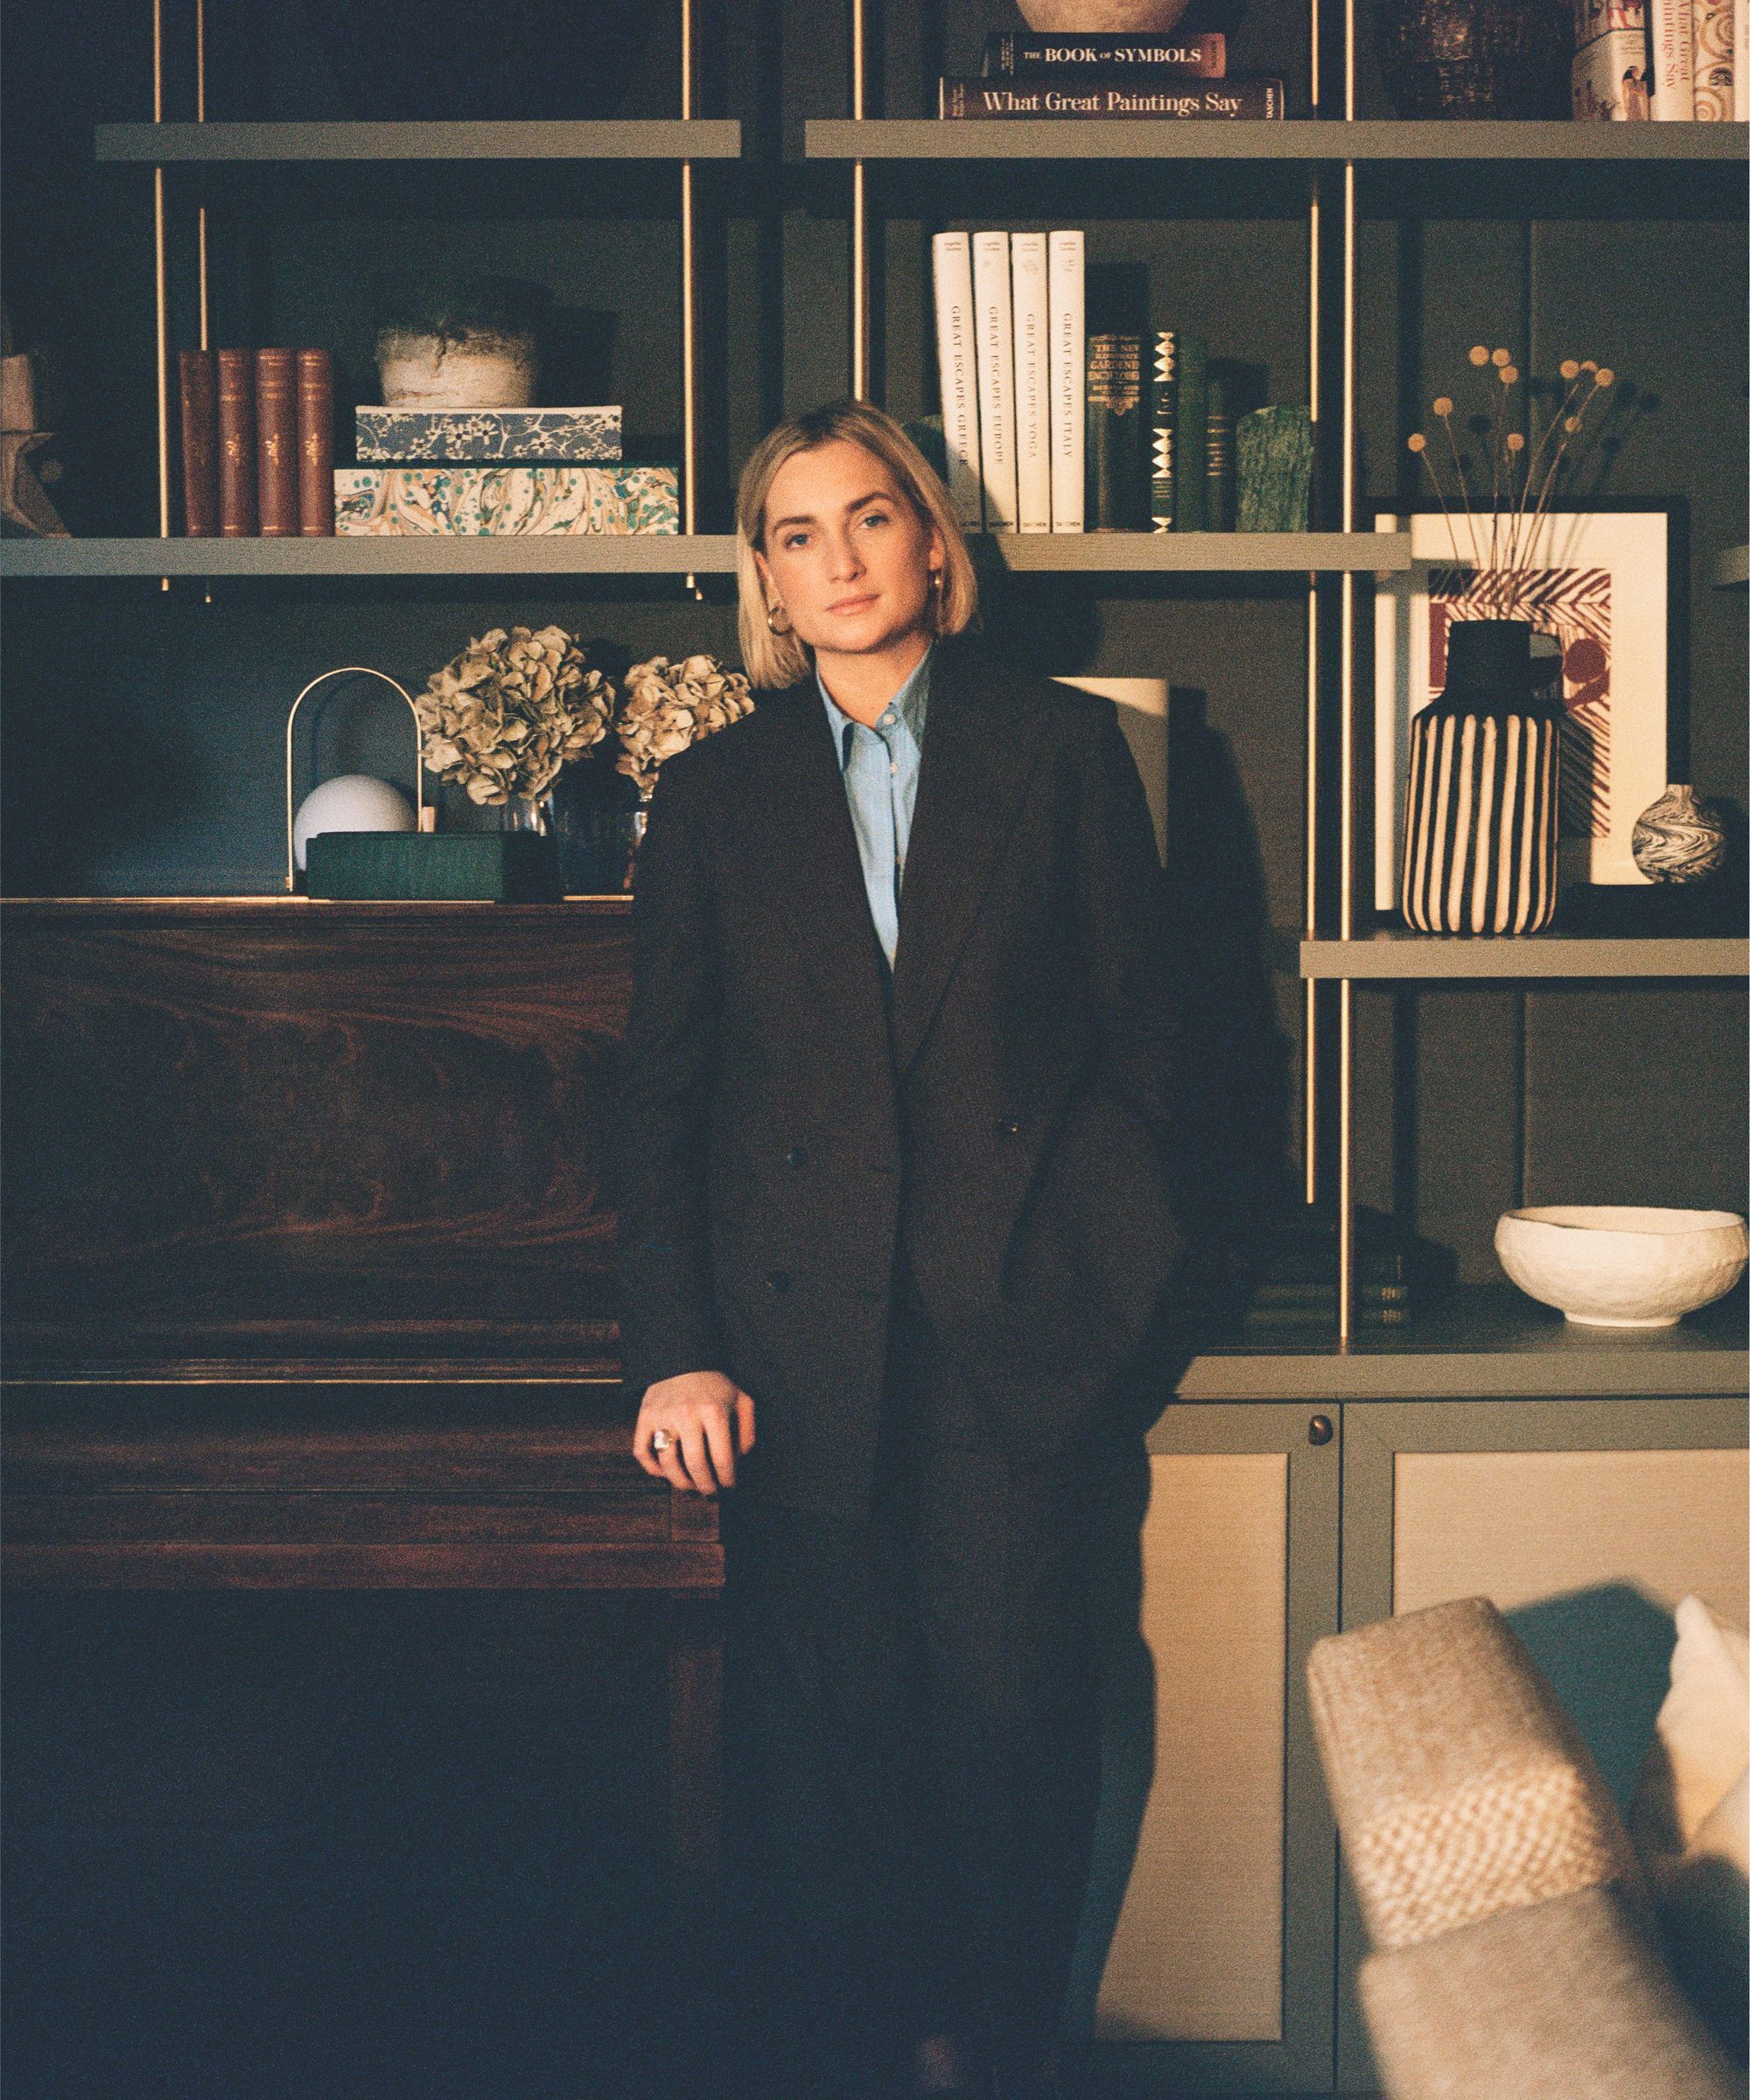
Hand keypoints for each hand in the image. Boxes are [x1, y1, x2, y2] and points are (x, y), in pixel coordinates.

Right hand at [633, 1369, 755, 1494]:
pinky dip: (651, 1468)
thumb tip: (739, 1463)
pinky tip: (665, 1473)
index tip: (729, 1486)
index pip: (722, 1458)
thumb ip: (747, 1432)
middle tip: (711, 1493)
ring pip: (667, 1463)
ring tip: (690, 1487)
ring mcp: (663, 1416)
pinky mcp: (645, 1417)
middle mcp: (686, 1415)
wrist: (683, 1359)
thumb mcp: (741, 1401)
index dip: (727, 1479)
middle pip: (695, 1465)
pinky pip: (642, 1451)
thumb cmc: (715, 1386)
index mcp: (714, 1411)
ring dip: (680, 1482)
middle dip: (705, 1486)